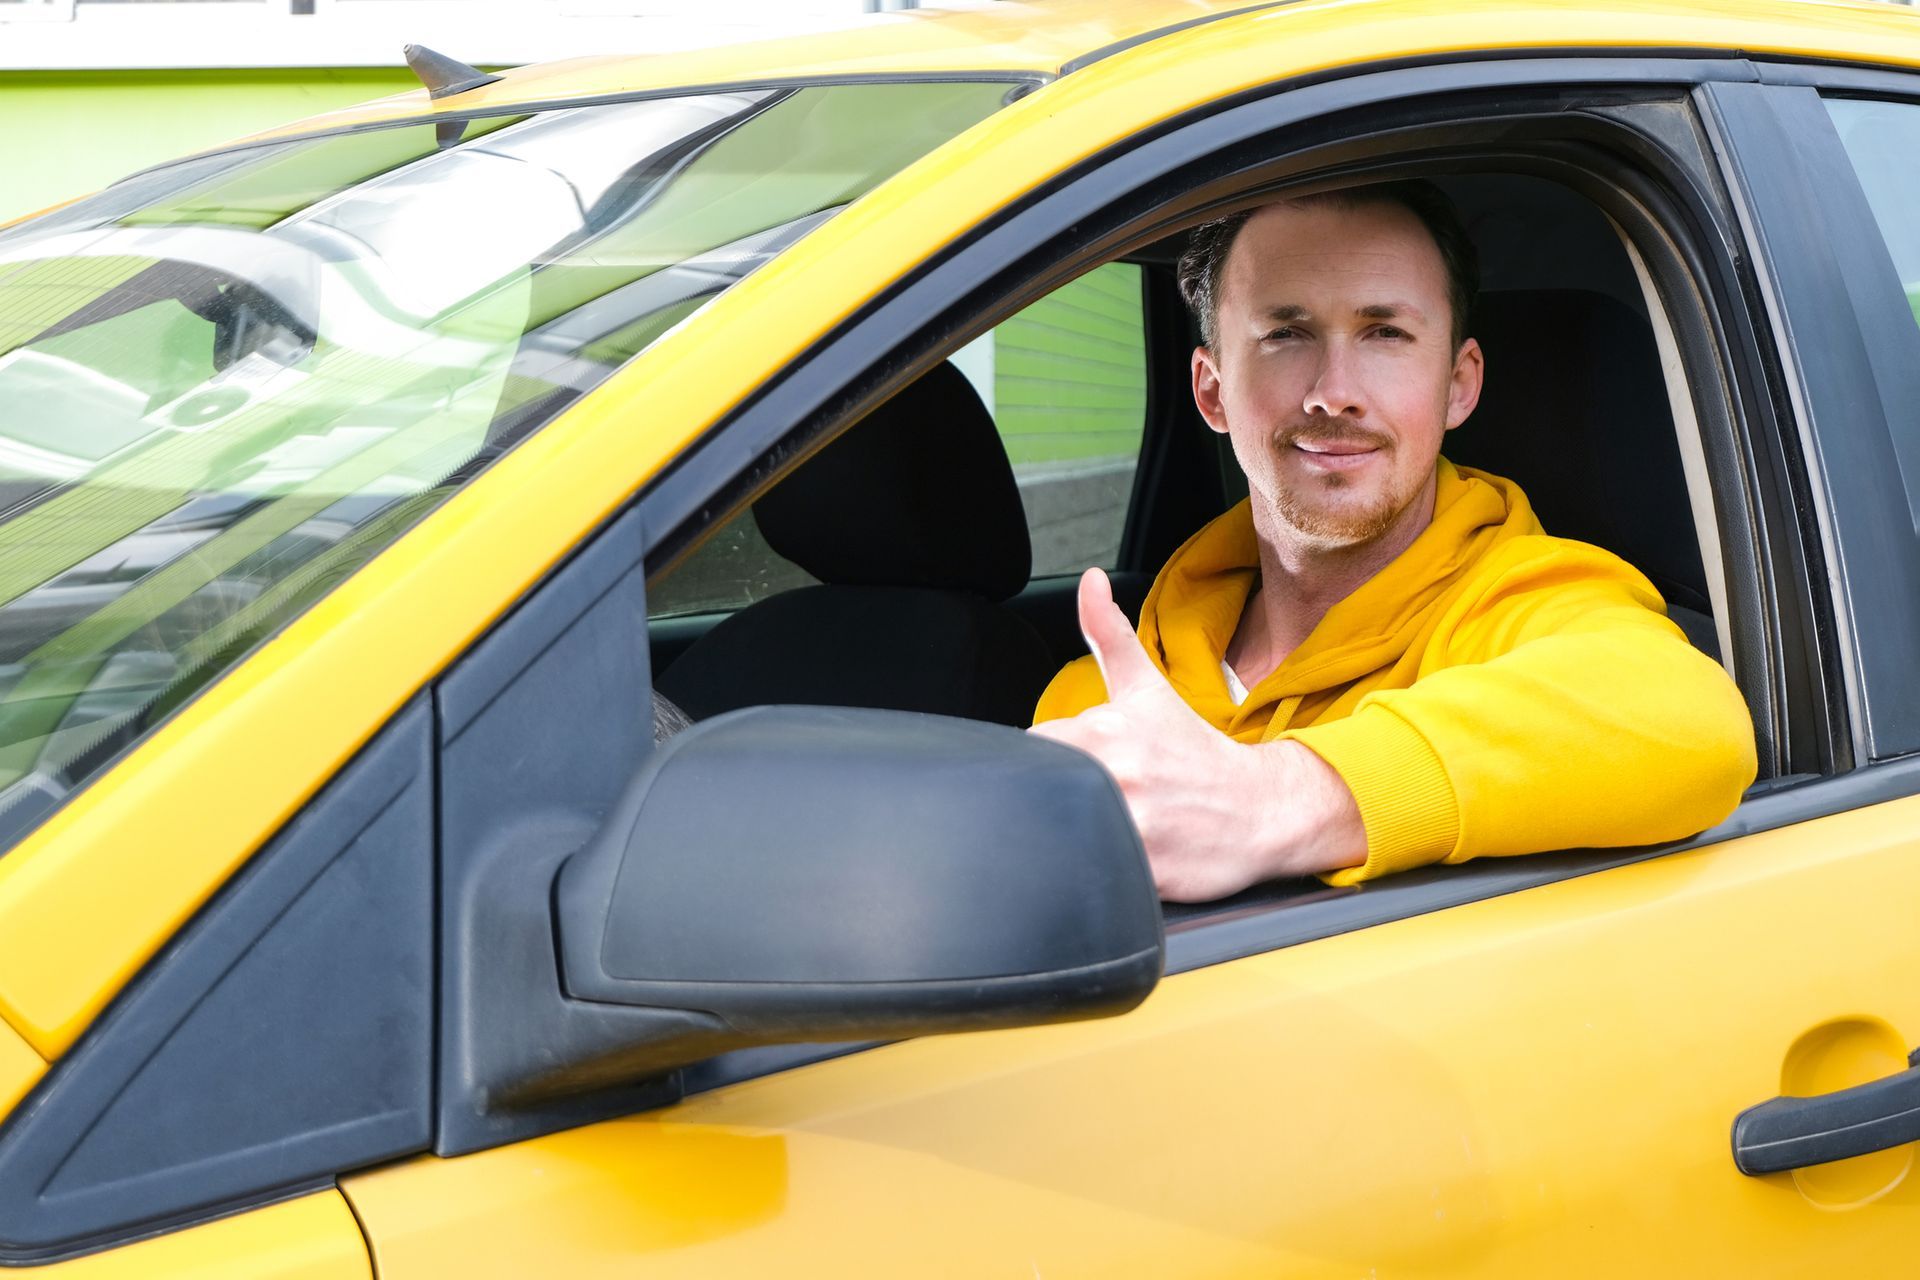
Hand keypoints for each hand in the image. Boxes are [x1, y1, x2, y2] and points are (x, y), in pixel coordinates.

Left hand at [1029, 568, 1366, 900]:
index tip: (1079, 768)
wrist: (1261, 809)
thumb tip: (1089, 581)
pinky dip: (1091, 868)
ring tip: (1108, 827)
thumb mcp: (1148, 691)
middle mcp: (1114, 776)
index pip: (1028, 753)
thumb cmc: (1196, 752)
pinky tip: (1115, 858)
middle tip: (1098, 800)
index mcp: (1103, 731)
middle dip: (1057, 798)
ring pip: (1058, 832)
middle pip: (1038, 793)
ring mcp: (1129, 826)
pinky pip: (1089, 872)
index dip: (1046, 763)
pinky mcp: (1142, 872)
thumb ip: (1109, 636)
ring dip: (1069, 832)